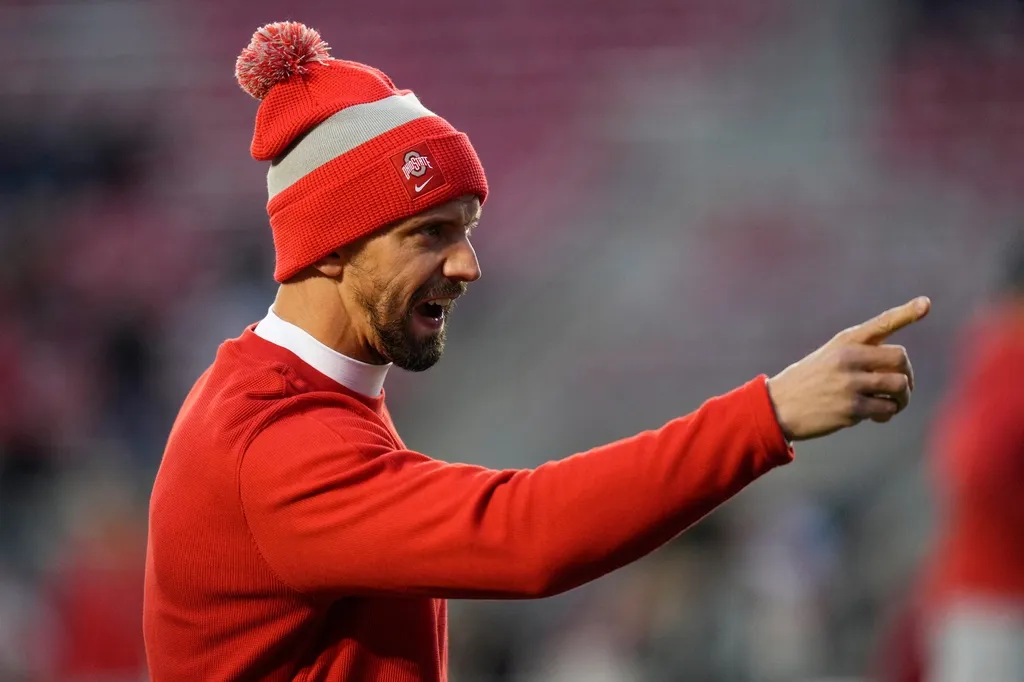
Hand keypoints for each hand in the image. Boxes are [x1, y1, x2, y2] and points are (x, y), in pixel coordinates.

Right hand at [766, 296, 930, 440]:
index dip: (906, 313)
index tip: (925, 304)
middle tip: (900, 388)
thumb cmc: (809, 381)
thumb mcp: (829, 356)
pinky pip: (887, 408)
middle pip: (901, 359)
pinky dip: (886, 413)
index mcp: (844, 341)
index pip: (881, 323)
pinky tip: (876, 416)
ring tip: (892, 404)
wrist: (778, 406)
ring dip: (902, 398)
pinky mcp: (851, 408)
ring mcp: (850, 383)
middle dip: (907, 376)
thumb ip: (861, 354)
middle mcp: (848, 358)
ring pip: (899, 385)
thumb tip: (902, 369)